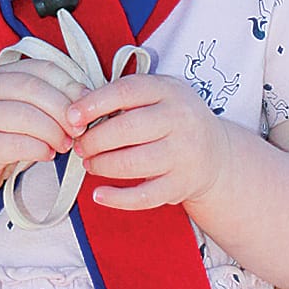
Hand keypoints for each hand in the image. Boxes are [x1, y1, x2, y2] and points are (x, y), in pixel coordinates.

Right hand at [0, 60, 73, 208]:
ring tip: (65, 144)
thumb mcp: (10, 110)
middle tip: (79, 128)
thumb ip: (37, 100)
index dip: (70, 85)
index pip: (40, 69)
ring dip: (54, 131)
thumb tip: (83, 100)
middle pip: (33, 88)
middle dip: (64, 109)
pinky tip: (47, 155)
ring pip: (26, 116)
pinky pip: (16, 144)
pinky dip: (39, 149)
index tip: (87, 104)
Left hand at [66, 72, 227, 210]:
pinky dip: (117, 198)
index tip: (71, 117)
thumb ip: (121, 98)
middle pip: (126, 129)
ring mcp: (183, 154)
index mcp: (168, 90)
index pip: (125, 92)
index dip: (93, 104)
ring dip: (102, 165)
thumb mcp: (156, 96)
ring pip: (132, 163)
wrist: (216, 153)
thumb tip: (76, 111)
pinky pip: (144, 196)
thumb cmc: (173, 120)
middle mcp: (180, 120)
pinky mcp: (181, 185)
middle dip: (94, 140)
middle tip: (81, 145)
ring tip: (90, 164)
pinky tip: (99, 194)